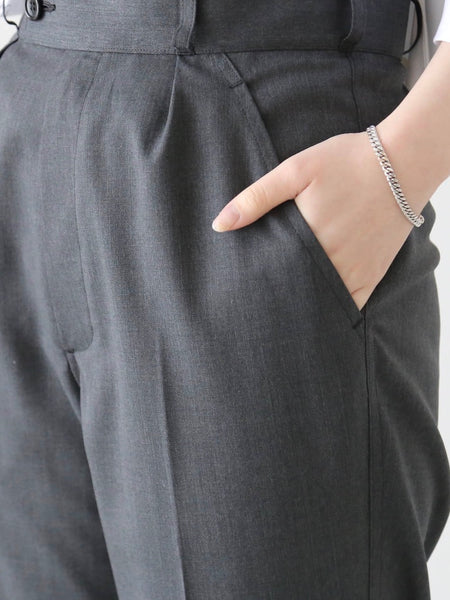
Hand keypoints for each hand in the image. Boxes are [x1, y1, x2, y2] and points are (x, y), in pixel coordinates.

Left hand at [211, 130, 418, 310]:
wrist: (402, 163)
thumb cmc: (346, 162)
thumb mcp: (295, 171)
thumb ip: (256, 198)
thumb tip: (219, 225)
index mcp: (307, 238)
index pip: (271, 274)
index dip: (256, 284)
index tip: (243, 290)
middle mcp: (331, 261)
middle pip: (295, 291)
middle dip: (277, 297)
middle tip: (258, 305)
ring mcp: (354, 271)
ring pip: (321, 301)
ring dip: (303, 304)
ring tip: (284, 309)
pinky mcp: (373, 274)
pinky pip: (350, 303)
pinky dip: (333, 307)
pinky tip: (319, 307)